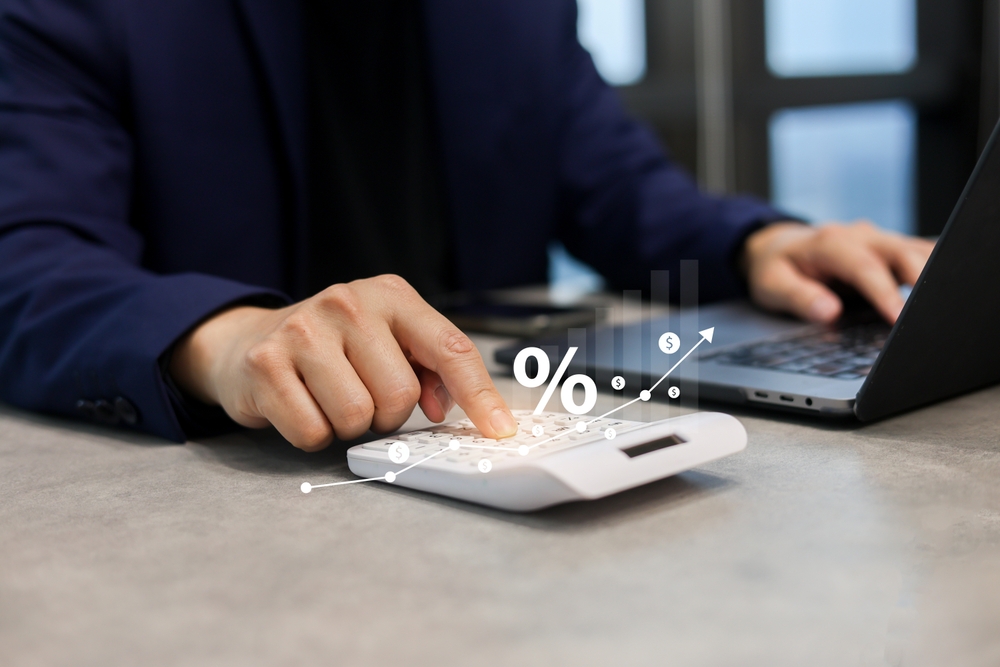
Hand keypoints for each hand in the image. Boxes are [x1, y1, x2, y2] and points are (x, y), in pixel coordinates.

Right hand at [168, 275, 517, 450]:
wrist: (247, 342)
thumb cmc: (332, 348)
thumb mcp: (387, 341)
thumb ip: (428, 368)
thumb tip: (444, 408)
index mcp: (391, 296)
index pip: (451, 348)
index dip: (479, 395)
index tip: (499, 431)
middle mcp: (348, 303)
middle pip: (401, 395)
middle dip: (387, 413)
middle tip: (362, 396)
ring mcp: (303, 330)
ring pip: (357, 417)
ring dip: (349, 425)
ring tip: (330, 398)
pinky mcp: (265, 364)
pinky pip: (313, 431)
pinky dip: (313, 434)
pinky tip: (301, 406)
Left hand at [742, 221, 934, 323]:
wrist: (776, 246)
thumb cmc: (774, 267)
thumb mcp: (772, 285)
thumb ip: (799, 298)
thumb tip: (829, 312)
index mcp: (830, 243)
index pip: (864, 268)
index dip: (884, 293)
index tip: (898, 318)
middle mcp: (859, 236)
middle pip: (901, 252)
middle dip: (921, 280)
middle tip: (932, 311)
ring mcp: (877, 240)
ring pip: (915, 251)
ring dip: (931, 274)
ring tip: (942, 303)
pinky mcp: (887, 249)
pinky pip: (916, 255)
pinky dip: (931, 271)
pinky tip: (939, 293)